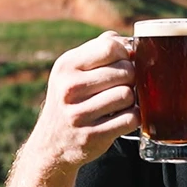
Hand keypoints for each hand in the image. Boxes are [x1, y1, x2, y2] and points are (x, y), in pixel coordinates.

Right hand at [29, 31, 138, 171]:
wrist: (52, 144)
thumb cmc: (70, 99)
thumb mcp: (73, 71)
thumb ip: (98, 49)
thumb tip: (127, 42)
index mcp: (66, 66)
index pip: (110, 47)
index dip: (125, 53)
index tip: (123, 62)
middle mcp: (69, 88)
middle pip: (124, 71)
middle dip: (130, 78)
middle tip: (123, 85)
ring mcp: (79, 114)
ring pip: (128, 95)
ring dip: (131, 99)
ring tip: (121, 102)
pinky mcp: (92, 136)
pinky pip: (130, 119)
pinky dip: (133, 116)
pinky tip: (123, 116)